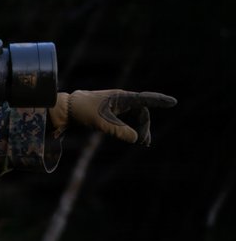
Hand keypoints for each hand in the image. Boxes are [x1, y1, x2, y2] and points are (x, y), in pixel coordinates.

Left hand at [49, 90, 176, 144]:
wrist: (67, 108)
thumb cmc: (84, 111)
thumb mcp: (102, 123)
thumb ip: (120, 131)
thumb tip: (136, 139)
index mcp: (121, 98)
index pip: (144, 99)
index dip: (159, 101)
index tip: (173, 102)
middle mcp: (121, 99)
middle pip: (142, 112)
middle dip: (145, 127)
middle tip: (145, 142)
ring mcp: (117, 105)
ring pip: (136, 116)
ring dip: (141, 128)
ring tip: (143, 142)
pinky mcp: (112, 111)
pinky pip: (129, 118)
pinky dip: (132, 128)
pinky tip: (134, 138)